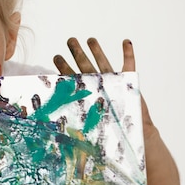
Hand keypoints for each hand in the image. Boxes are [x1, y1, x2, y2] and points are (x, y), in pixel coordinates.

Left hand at [53, 37, 179, 184]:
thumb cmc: (113, 141)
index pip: (73, 81)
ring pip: (104, 63)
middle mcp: (100, 89)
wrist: (136, 142)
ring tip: (89, 38)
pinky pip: (130, 65)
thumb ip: (73, 135)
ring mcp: (116, 84)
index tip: (55, 57)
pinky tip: (125, 41)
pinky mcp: (132, 84)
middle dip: (77, 53)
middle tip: (69, 40)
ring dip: (97, 50)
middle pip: (86, 67)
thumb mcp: (90, 135)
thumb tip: (48, 145)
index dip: (64, 69)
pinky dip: (128, 53)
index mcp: (88, 99)